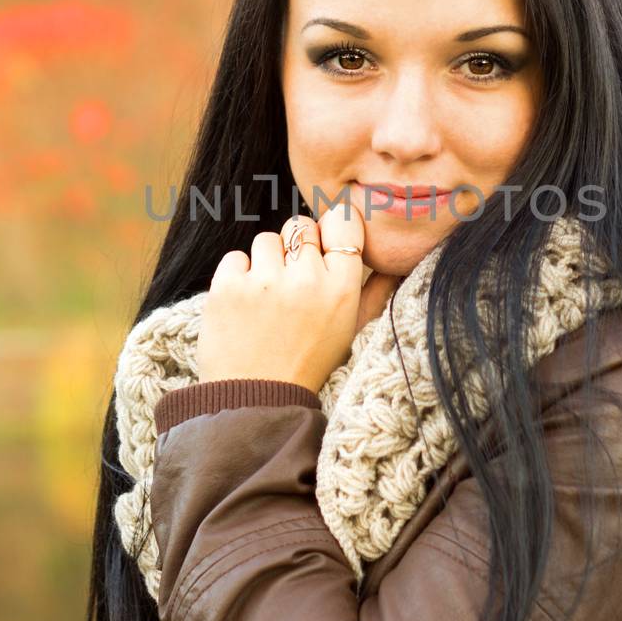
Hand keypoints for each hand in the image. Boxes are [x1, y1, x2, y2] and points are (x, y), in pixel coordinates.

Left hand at [197, 200, 376, 394]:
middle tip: (292, 282)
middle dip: (296, 248)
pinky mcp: (228, 287)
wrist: (256, 400)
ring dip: (266, 262)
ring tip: (268, 298)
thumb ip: (375, 292)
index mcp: (341, 288)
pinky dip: (238, 276)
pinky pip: (236, 257)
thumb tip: (393, 261)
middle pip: (301, 226)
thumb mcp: (351, 331)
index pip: (343, 220)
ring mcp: (264, 281)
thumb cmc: (308, 363)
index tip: (323, 244)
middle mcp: (306, 280)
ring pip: (267, 240)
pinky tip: (245, 305)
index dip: (331, 229)